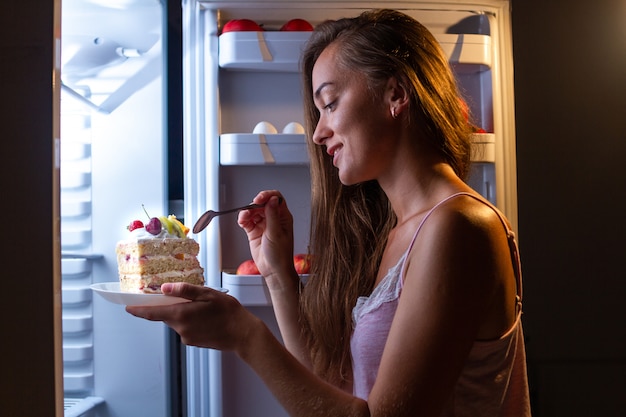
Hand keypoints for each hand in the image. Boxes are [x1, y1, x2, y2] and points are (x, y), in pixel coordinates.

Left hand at [126, 283, 256, 350]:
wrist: (242, 334)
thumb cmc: (228, 312)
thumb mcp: (208, 294)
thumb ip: (185, 290)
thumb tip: (165, 288)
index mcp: (181, 314)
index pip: (152, 313)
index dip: (138, 310)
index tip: (128, 307)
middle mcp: (180, 328)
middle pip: (165, 315)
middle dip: (169, 305)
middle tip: (184, 296)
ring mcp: (186, 337)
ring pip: (176, 321)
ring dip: (182, 312)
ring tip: (202, 306)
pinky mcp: (193, 342)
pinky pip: (185, 328)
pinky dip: (190, 320)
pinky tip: (205, 316)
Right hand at [237, 190, 295, 286]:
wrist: (274, 270)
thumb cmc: (280, 255)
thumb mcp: (276, 233)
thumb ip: (273, 215)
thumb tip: (273, 199)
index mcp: (283, 217)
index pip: (276, 198)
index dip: (267, 196)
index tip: (259, 199)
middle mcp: (274, 219)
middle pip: (262, 203)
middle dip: (254, 205)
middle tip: (250, 209)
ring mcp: (263, 225)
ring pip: (253, 211)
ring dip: (247, 212)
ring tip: (244, 217)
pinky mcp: (254, 231)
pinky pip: (247, 221)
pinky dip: (243, 219)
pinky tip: (242, 221)